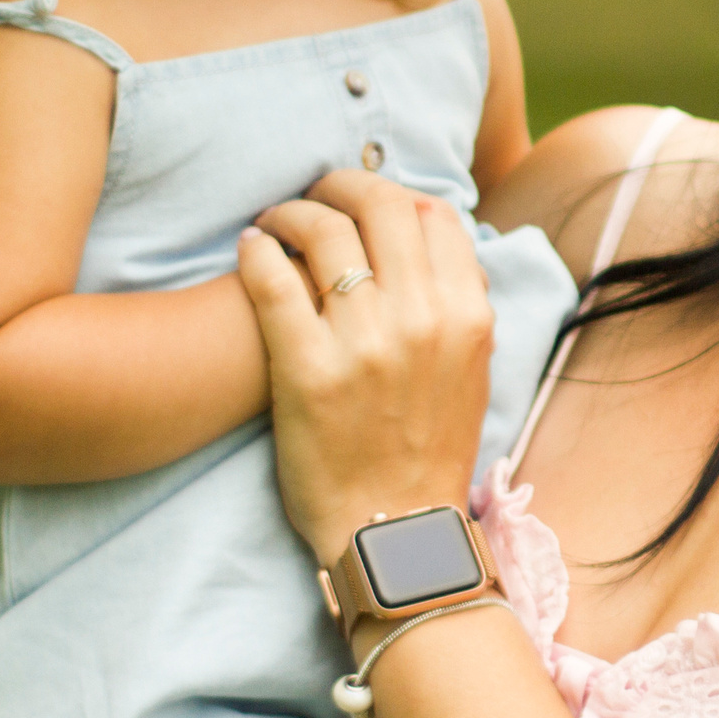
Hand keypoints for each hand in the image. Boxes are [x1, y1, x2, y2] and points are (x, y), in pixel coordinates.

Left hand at [237, 169, 494, 566]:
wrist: (394, 533)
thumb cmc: (426, 454)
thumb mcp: (469, 373)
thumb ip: (455, 305)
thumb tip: (430, 238)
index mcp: (467, 317)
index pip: (434, 215)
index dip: (394, 193)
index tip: (364, 200)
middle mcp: (421, 321)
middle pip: (380, 205)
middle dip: (340, 184)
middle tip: (313, 193)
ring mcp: (363, 344)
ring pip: (324, 232)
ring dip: (292, 213)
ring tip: (274, 223)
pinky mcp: (306, 371)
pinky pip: (273, 281)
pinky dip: (256, 251)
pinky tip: (249, 249)